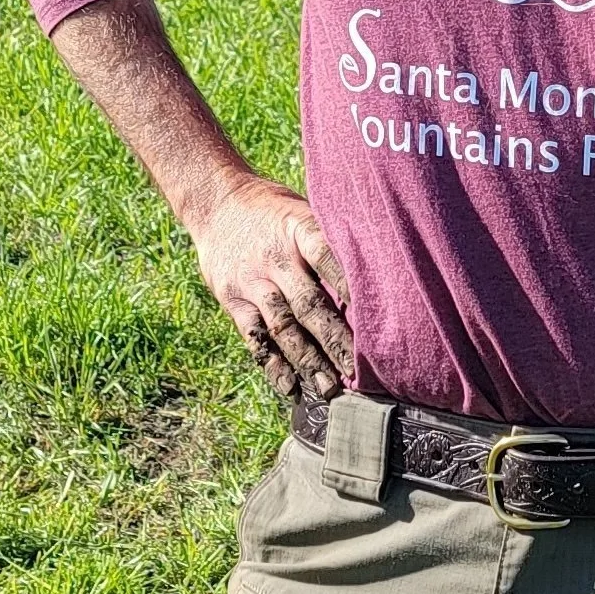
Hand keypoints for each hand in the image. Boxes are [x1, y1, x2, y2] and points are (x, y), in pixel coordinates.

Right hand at [194, 174, 354, 401]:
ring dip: (307, 362)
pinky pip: (254, 338)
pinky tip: (290, 388)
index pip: (327, 257)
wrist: (215, 204)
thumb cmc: (275, 210)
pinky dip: (273, 365)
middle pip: (308, 304)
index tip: (376, 314)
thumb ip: (330, 239)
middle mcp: (275, 259)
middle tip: (358, 372)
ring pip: (283, 328)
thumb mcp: (303, 209)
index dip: (350, 285)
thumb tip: (379, 269)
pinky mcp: (233, 301)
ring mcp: (251, 282)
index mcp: (298, 228)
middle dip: (335, 341)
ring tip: (329, 389)